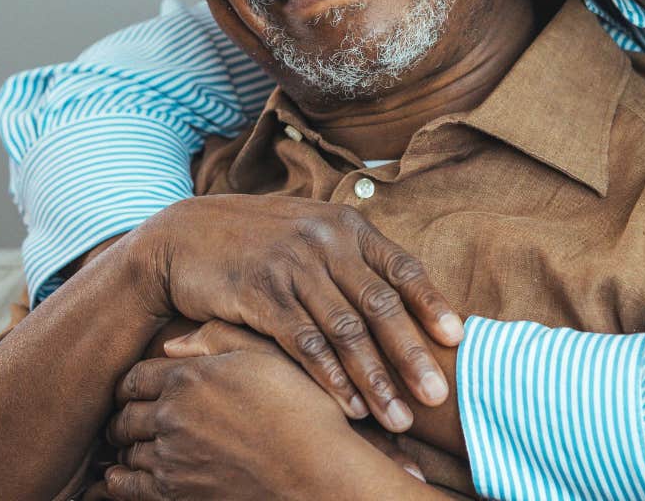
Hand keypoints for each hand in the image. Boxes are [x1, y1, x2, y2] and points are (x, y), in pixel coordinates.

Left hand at [105, 330, 429, 499]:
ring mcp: (170, 458)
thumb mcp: (266, 356)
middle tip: (134, 417)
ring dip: (128, 447)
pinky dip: (119, 481)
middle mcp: (172, 416)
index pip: (135, 376)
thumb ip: (217, 339)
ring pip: (126, 450)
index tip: (139, 388)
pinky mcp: (175, 494)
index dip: (134, 382)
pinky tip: (122, 476)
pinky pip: (126, 487)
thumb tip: (170, 344)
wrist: (316, 472)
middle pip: (124, 415)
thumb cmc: (301, 410)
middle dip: (126, 415)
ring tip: (137, 444)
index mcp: (189, 378)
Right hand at [133, 194, 461, 431]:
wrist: (185, 236)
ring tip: (399, 418)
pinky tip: (349, 407)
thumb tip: (407, 300)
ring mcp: (292, 266)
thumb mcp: (312, 234)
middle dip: (412, 355)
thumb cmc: (260, 243)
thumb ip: (354, 260)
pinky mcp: (260, 294)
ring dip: (375, 380)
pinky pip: (304, 343)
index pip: (402, 267)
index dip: (432, 303)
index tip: (459, 339)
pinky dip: (330, 378)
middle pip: (380, 305)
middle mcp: (325, 241)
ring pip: (345, 332)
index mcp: (347, 225)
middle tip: (438, 396)